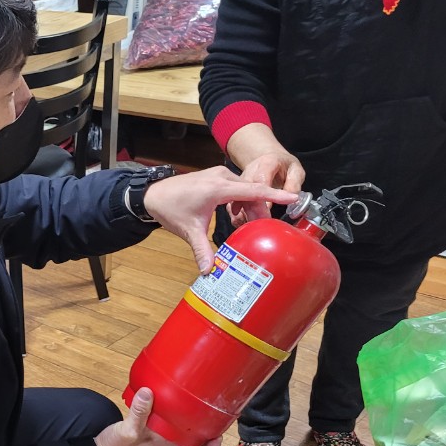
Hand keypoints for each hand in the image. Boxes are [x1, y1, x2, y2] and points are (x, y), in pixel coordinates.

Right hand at [94, 388, 221, 445]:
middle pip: (194, 440)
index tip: (219, 435)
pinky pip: (163, 419)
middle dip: (205, 428)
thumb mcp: (129, 430)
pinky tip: (163, 395)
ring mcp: (156, 435)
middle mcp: (166, 441)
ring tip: (194, 399)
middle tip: (212, 409)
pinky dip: (167, 409)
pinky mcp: (145, 427)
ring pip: (180, 429)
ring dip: (188, 417)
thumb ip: (139, 412)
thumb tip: (148, 392)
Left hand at [141, 168, 297, 272]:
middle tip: (265, 228)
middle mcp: (221, 177)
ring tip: (254, 224)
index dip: (275, 194)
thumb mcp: (189, 230)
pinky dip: (243, 199)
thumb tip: (209, 270)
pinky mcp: (217, 177)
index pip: (253, 190)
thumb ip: (202, 250)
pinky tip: (240, 214)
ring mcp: (219, 175)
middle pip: (252, 191)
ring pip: (246, 188)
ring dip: (252, 204)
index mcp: (218, 188)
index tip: (293, 196)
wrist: (153, 194)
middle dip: (261, 209)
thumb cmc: (170, 208)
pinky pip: (238, 186)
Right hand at [224, 123, 304, 224]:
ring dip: (243, 214)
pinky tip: (244, 225)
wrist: (269, 158)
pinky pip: (233, 204)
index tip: (267, 210)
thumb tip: (291, 199)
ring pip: (237, 198)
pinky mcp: (236, 190)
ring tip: (252, 227)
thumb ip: (294, 183)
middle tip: (261, 223)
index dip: (262, 196)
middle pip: (246, 191)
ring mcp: (240, 181)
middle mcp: (250, 171)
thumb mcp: (296, 169)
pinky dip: (237, 216)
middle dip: (252, 209)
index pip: (261, 179)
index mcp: (266, 163)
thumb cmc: (284, 165)